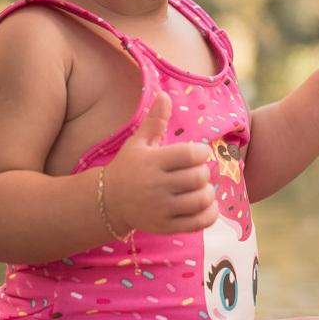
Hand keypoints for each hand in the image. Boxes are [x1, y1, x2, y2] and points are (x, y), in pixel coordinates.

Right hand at [104, 92, 217, 234]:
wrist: (109, 201)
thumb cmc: (129, 167)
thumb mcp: (139, 143)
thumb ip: (155, 121)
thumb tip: (164, 93)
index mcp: (153, 162)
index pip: (191, 154)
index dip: (200, 152)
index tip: (196, 154)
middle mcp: (157, 186)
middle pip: (198, 177)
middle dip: (203, 172)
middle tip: (196, 172)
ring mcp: (162, 208)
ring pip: (201, 200)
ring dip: (208, 193)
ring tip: (200, 188)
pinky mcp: (166, 226)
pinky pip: (198, 222)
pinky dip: (209, 214)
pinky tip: (206, 205)